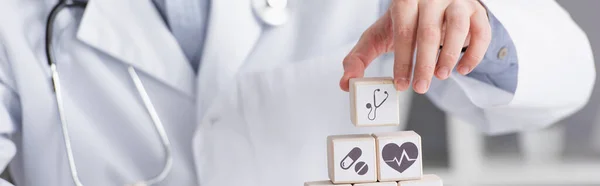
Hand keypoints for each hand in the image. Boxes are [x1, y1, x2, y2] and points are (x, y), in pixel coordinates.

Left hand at [340, 0, 490, 93]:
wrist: (428, 3)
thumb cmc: (401, 23)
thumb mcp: (377, 36)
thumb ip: (359, 59)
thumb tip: (345, 83)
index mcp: (404, 1)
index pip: (403, 32)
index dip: (403, 61)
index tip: (401, 84)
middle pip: (429, 32)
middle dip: (424, 64)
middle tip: (420, 88)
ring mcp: (456, 2)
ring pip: (458, 28)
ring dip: (450, 56)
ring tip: (441, 76)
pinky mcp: (475, 10)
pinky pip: (481, 31)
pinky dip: (474, 53)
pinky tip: (463, 70)